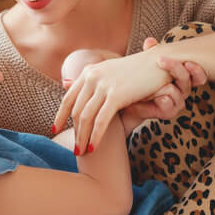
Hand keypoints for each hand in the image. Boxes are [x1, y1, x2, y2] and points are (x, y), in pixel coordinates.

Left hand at [55, 52, 170, 154]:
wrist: (159, 62)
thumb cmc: (137, 70)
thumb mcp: (109, 72)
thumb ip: (91, 81)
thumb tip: (66, 84)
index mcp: (89, 72)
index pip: (68, 98)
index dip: (60, 116)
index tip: (55, 130)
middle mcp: (92, 77)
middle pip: (76, 110)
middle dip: (74, 132)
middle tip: (74, 149)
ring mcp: (103, 85)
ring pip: (86, 117)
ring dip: (82, 137)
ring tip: (81, 152)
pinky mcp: (116, 95)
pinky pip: (101, 121)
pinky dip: (95, 136)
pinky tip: (93, 148)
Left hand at [119, 38, 207, 132]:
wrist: (130, 101)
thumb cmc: (143, 81)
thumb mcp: (147, 64)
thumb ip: (151, 52)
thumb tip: (150, 41)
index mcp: (183, 77)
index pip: (198, 74)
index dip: (196, 69)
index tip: (188, 63)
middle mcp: (183, 90)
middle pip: (187, 81)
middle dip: (177, 70)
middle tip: (162, 60)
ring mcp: (177, 103)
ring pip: (178, 92)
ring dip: (165, 85)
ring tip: (153, 81)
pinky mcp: (168, 113)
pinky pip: (168, 105)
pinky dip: (161, 99)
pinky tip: (153, 96)